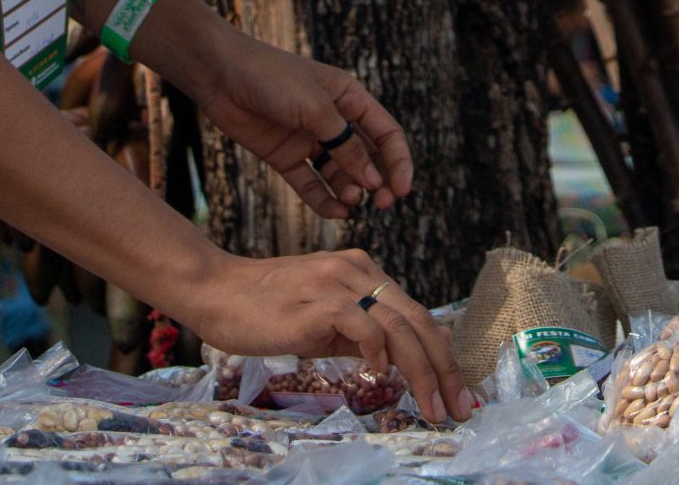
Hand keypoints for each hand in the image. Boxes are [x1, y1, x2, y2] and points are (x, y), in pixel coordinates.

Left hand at [178, 31, 412, 217]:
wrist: (220, 74)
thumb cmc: (272, 78)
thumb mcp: (316, 109)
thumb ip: (345, 145)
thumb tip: (372, 180)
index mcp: (350, 98)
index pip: (386, 134)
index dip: (398, 162)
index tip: (401, 191)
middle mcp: (333, 120)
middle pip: (367, 157)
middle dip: (378, 181)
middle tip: (382, 203)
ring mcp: (309, 139)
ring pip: (339, 173)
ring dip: (350, 190)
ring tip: (351, 202)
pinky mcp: (285, 156)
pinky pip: (310, 183)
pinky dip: (323, 199)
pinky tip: (335, 211)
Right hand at [188, 248, 469, 423]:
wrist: (217, 292)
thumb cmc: (269, 311)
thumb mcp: (327, 322)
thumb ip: (367, 335)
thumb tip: (412, 360)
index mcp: (364, 272)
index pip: (418, 315)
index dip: (443, 356)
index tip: (459, 393)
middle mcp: (357, 270)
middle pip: (420, 321)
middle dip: (446, 369)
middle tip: (461, 408)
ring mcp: (338, 283)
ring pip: (401, 326)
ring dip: (423, 372)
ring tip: (432, 406)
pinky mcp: (317, 301)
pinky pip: (364, 324)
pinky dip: (379, 352)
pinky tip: (378, 375)